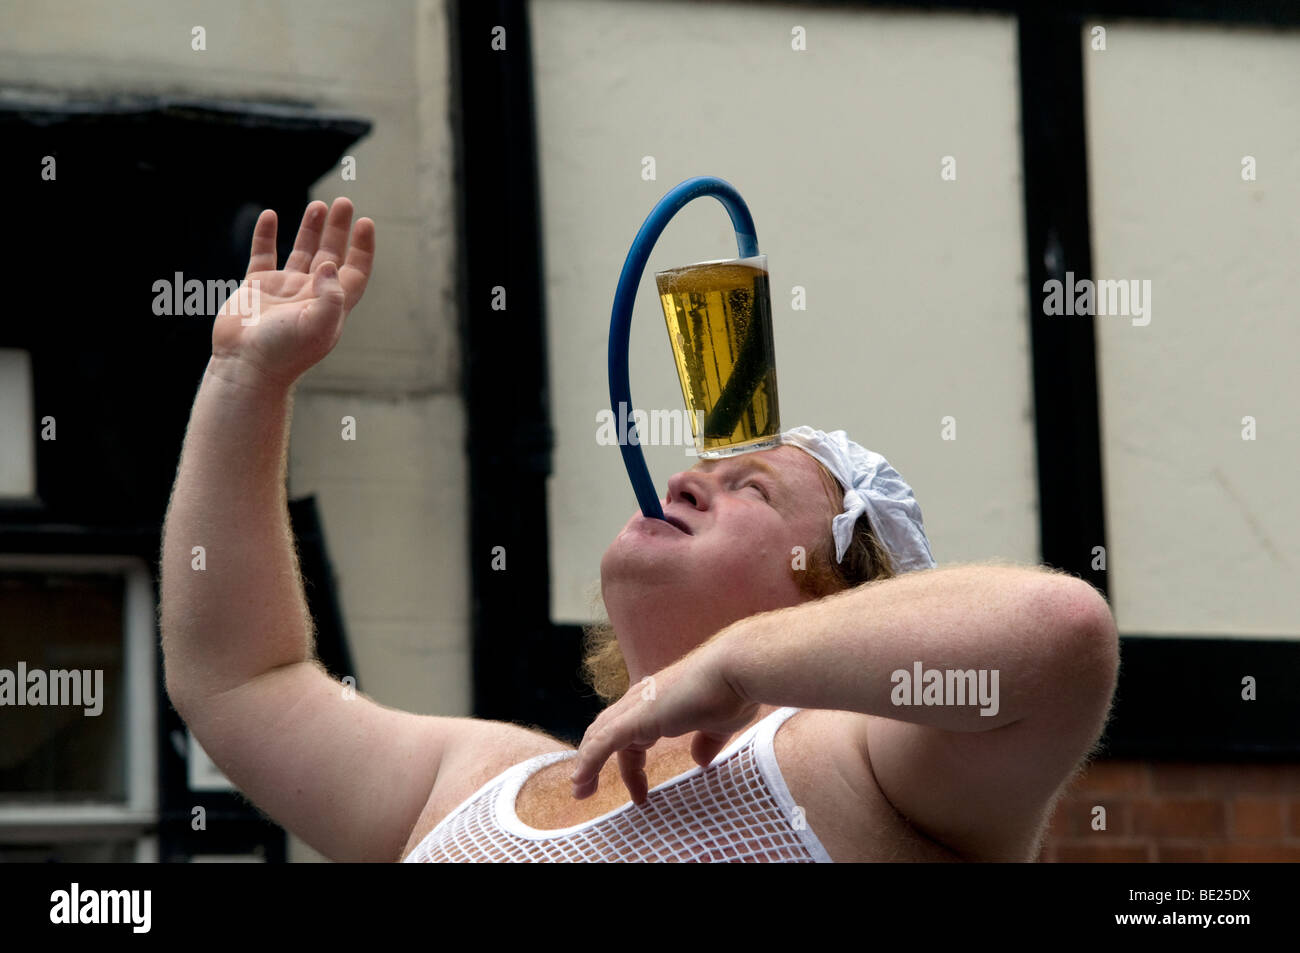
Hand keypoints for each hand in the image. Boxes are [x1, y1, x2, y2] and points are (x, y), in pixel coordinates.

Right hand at [212, 197, 375, 387]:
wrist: (244, 367)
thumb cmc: (283, 352)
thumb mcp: (316, 326)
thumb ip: (330, 295)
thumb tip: (332, 263)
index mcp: (330, 305)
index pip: (354, 271)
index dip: (362, 248)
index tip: (365, 223)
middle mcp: (310, 295)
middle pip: (331, 256)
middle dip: (338, 230)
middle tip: (344, 203)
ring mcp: (283, 290)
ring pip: (301, 253)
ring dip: (310, 229)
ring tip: (318, 206)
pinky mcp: (255, 288)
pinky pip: (263, 255)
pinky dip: (266, 235)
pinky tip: (270, 216)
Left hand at [569, 635, 757, 804]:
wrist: (735, 671)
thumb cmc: (731, 692)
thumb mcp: (717, 725)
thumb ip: (705, 741)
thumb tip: (699, 760)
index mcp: (658, 702)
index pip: (631, 736)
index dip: (632, 766)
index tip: (640, 793)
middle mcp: (642, 701)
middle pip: (607, 734)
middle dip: (596, 762)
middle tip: (591, 790)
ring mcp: (637, 707)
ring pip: (599, 737)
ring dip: (586, 765)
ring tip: (580, 791)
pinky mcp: (636, 717)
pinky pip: (602, 743)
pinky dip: (588, 762)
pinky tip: (581, 781)